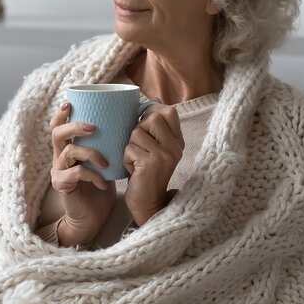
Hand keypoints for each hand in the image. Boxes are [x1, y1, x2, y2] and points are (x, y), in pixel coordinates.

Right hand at [49, 102, 116, 245]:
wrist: (93, 218)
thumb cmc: (100, 188)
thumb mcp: (104, 162)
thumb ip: (107, 145)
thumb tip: (127, 123)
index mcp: (68, 149)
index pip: (58, 126)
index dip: (61, 114)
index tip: (71, 103)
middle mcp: (60, 158)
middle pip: (57, 134)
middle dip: (74, 126)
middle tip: (93, 128)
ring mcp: (59, 171)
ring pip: (68, 152)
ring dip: (90, 153)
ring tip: (106, 161)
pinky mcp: (62, 185)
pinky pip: (76, 173)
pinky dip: (92, 175)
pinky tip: (102, 182)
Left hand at [123, 105, 183, 225]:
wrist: (147, 202)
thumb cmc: (145, 172)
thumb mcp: (156, 148)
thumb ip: (155, 128)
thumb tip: (149, 101)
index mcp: (178, 141)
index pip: (169, 111)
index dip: (152, 111)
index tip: (143, 123)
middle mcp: (175, 146)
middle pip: (151, 117)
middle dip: (138, 129)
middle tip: (139, 146)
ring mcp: (165, 154)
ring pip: (137, 133)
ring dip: (130, 146)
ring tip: (136, 160)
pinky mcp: (150, 163)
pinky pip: (129, 148)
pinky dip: (126, 158)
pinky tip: (133, 170)